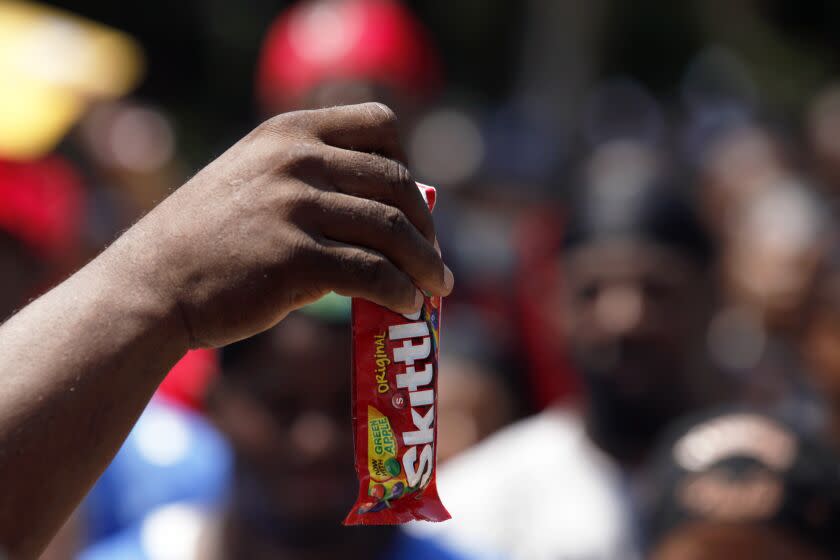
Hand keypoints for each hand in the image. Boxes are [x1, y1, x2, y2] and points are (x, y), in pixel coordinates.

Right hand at [116, 103, 453, 347]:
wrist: (154, 285)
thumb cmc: (209, 240)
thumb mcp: (255, 182)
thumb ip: (312, 183)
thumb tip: (387, 217)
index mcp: (290, 132)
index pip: (380, 125)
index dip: (408, 165)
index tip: (414, 205)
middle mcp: (296, 160)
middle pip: (396, 183)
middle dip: (427, 226)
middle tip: (434, 259)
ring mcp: (295, 207)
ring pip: (391, 230)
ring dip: (425, 264)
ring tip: (437, 289)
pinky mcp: (295, 259)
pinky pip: (372, 273)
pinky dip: (399, 292)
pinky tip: (408, 306)